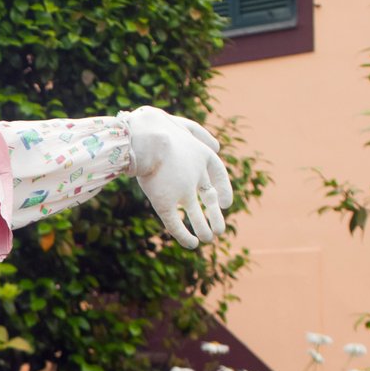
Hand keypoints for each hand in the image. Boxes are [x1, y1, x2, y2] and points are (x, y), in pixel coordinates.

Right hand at [124, 105, 231, 248]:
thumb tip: (219, 146)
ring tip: (209, 240)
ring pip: (196, 215)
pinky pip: (176, 224)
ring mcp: (181, 191)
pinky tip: (192, 245)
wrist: (145, 136)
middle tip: (220, 231)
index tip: (224, 204)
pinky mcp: (165, 202)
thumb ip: (200, 134)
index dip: (224, 190)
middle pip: (209, 198)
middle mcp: (195, 176)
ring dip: (204, 229)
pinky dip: (185, 236)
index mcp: (203, 157)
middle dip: (215, 216)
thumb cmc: (159, 127)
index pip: (218, 176)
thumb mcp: (183, 125)